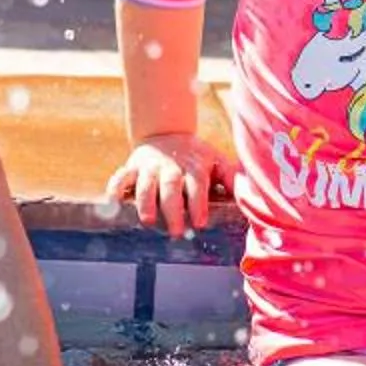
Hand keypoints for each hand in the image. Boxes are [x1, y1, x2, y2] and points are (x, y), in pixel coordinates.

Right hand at [107, 133, 233, 235]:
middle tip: (176, 232)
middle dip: (173, 209)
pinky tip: (112, 202)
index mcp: (194, 166)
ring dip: (145, 202)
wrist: (167, 132)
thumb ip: (232, 179)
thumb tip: (253, 196)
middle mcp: (171, 166)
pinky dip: (115, 188)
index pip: (197, 184)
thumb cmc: (196, 157)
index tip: (201, 222)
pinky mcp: (131, 167)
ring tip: (147, 221)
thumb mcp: (216, 161)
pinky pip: (120, 177)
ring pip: (145, 183)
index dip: (198, 202)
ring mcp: (149, 166)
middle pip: (171, 186)